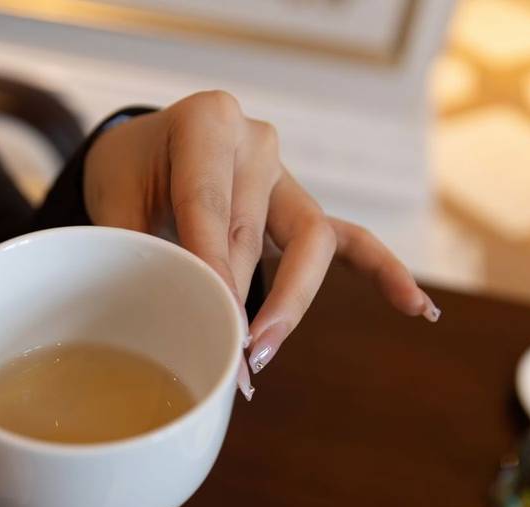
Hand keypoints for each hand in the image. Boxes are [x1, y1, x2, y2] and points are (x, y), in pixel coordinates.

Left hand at [83, 92, 440, 398]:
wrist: (142, 150)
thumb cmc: (128, 174)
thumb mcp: (112, 203)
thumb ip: (139, 252)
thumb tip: (178, 318)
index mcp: (208, 124)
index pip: (211, 209)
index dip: (212, 273)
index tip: (216, 326)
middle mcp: (256, 142)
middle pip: (256, 234)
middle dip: (245, 302)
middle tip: (233, 359)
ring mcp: (285, 174)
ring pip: (311, 243)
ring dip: (291, 301)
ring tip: (267, 350)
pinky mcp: (299, 206)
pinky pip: (350, 240)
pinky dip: (383, 273)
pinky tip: (417, 309)